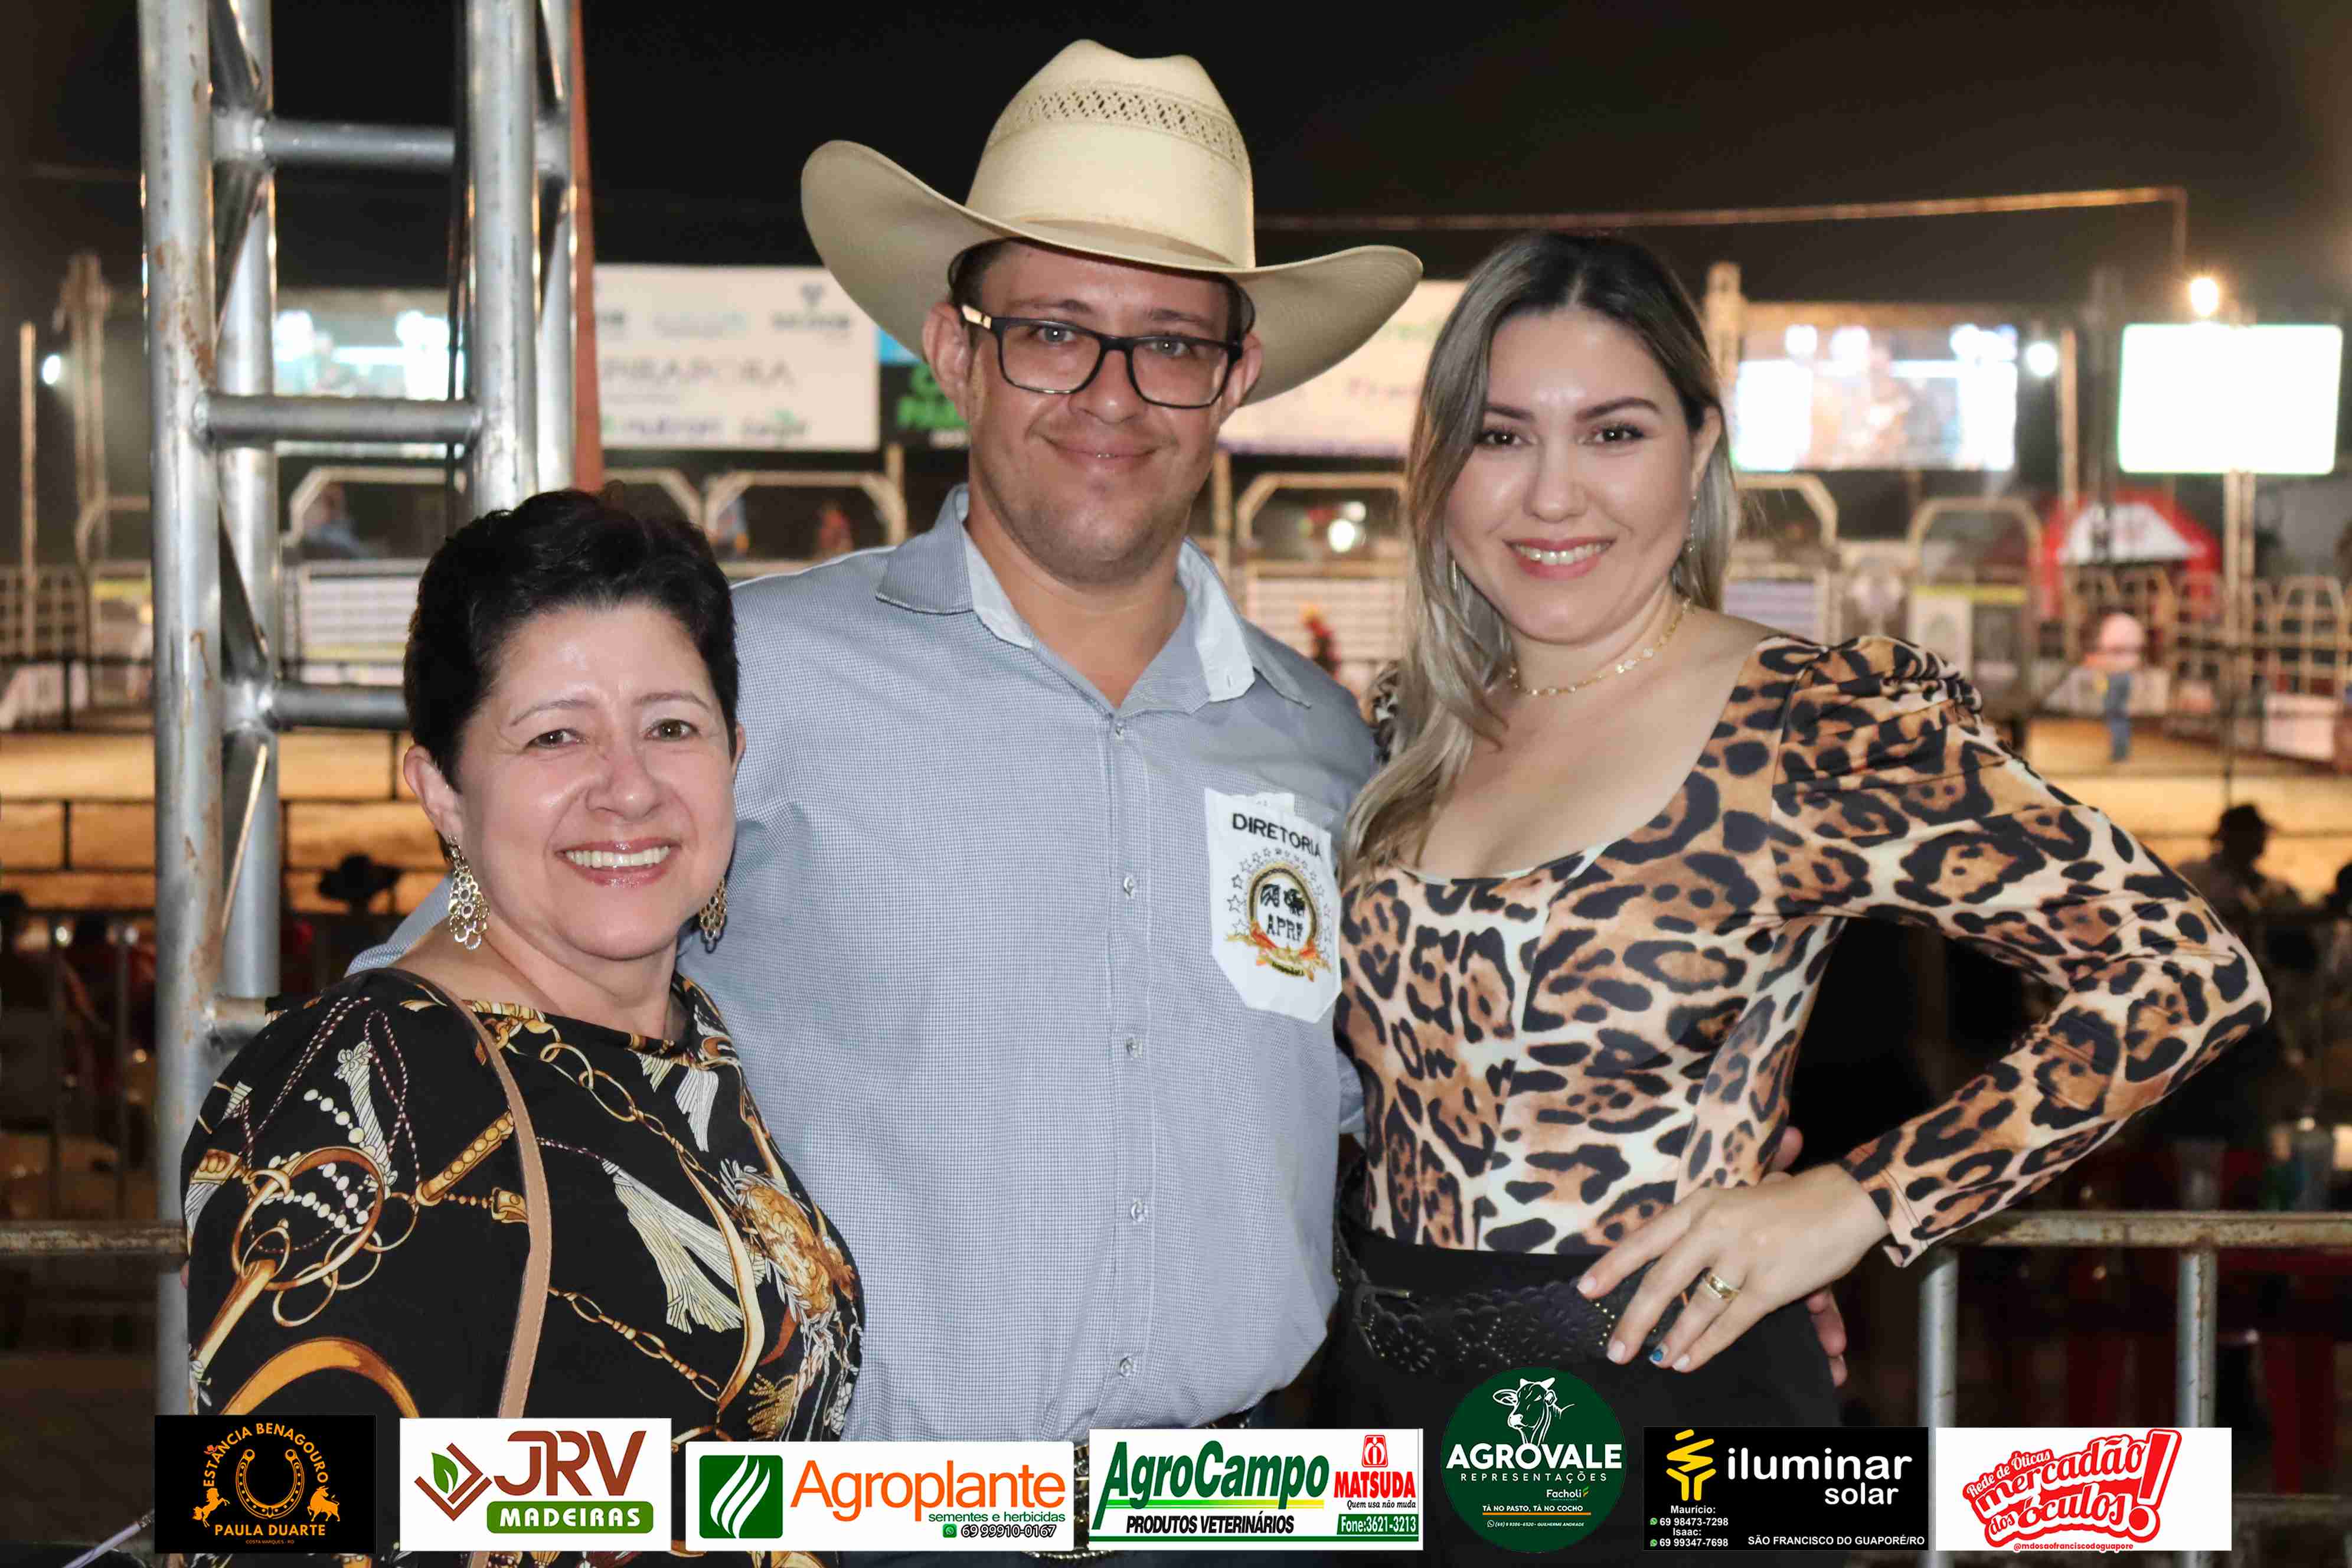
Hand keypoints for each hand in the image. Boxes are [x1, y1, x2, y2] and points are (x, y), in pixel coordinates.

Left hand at [1577, 1151, 1885, 1378]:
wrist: (1843, 1202)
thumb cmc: (1785, 1204)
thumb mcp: (1732, 1202)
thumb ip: (1698, 1230)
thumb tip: (1662, 1265)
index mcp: (1699, 1204)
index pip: (1644, 1239)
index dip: (1612, 1267)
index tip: (1585, 1291)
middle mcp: (1714, 1227)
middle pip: (1660, 1281)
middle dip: (1634, 1319)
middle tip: (1614, 1348)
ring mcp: (1742, 1256)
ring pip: (1694, 1307)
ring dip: (1671, 1339)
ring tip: (1653, 1358)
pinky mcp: (1770, 1284)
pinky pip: (1730, 1322)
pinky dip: (1706, 1345)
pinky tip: (1688, 1359)